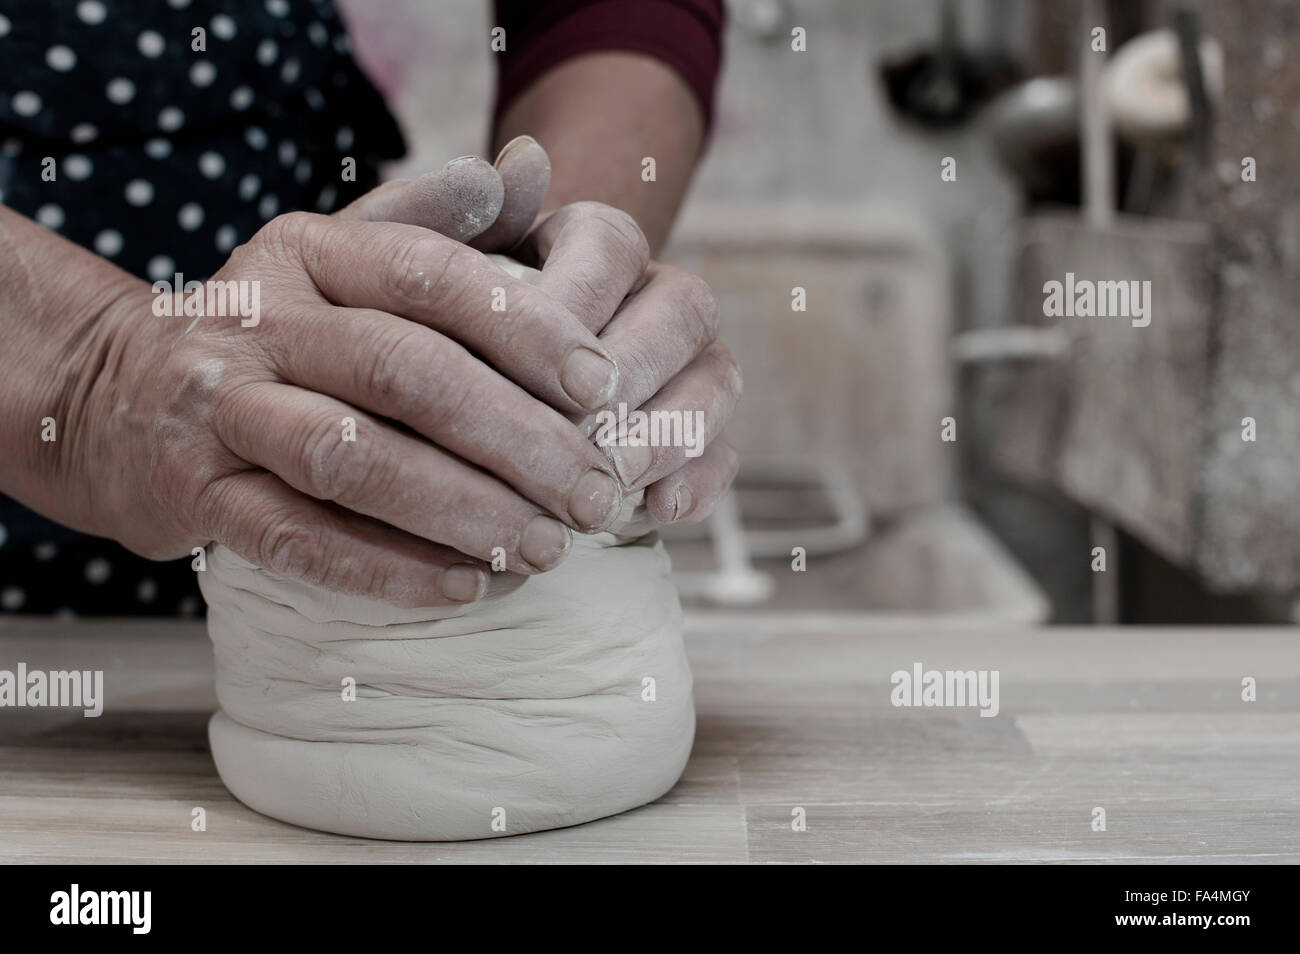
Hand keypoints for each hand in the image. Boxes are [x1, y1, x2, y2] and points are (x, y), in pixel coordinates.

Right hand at [82, 156, 631, 606]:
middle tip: (595, 496)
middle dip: (517, 440)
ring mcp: (217, 408)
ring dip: (463, 511)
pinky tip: (464, 589)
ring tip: (545, 550)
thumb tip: (532, 167)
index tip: (604, 388)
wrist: (111, 395)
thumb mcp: (340, 254)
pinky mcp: (191, 493)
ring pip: (352, 459)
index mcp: (308, 251)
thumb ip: (434, 216)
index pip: (429, 276)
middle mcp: (259, 319)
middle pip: (406, 373)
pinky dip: (386, 569)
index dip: (525, 329)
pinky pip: (295, 539)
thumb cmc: (274, 331)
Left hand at [375, 137, 742, 526]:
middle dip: (634, 369)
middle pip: (684, 308)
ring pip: (716, 378)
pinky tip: (660, 513)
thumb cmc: (435, 329)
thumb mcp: (423, 270)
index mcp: (594, 242)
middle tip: (578, 425)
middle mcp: (652, 296)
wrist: (457, 399)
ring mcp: (685, 367)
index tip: (521, 355)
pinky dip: (700, 482)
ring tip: (614, 476)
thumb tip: (523, 161)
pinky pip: (722, 454)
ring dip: (671, 428)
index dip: (576, 300)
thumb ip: (460, 214)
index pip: (611, 245)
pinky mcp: (696, 437)